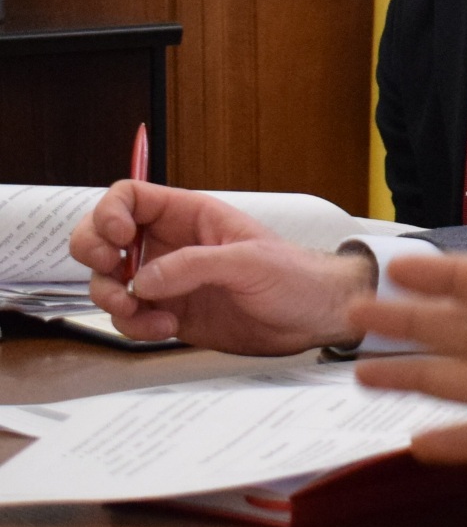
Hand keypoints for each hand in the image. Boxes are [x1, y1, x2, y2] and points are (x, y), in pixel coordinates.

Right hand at [70, 180, 372, 352]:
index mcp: (190, 217)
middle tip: (112, 273)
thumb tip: (144, 279)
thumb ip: (195, 265)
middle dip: (93, 254)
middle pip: (103, 237)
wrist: (314, 318)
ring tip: (145, 314)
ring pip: (109, 282)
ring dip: (114, 299)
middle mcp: (170, 246)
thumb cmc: (296, 277)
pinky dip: (134, 326)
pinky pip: (129, 318)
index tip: (118, 238)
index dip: (110, 212)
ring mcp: (166, 281)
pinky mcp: (168, 314)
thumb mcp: (250, 262)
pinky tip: (166, 329)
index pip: (130, 197)